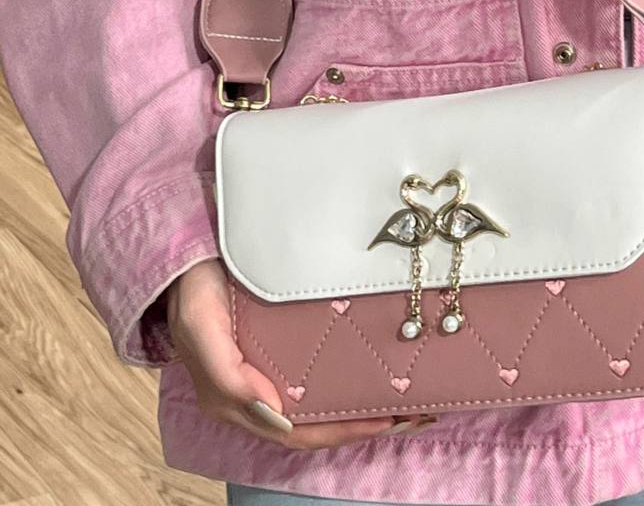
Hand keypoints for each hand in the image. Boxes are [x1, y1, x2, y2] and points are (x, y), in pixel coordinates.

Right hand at [167, 258, 432, 447]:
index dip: (343, 431)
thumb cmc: (192, 291)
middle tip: (416, 412)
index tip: (387, 420)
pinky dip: (350, 379)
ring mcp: (270, 370)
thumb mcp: (202, 329)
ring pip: (323, 403)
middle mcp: (257, 393)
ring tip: (410, 398)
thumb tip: (276, 416)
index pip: (299, 432)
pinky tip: (379, 368)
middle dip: (366, 423)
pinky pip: (319, 374)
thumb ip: (229, 378)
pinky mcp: (279, 346)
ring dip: (364, 405)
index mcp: (238, 400)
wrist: (185, 252)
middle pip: (318, 423)